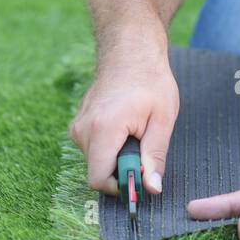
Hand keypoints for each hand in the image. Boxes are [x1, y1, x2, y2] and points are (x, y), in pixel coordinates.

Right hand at [68, 48, 178, 196]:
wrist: (129, 50)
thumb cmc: (150, 80)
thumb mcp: (163, 120)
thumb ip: (155, 156)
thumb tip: (151, 188)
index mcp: (103, 130)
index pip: (99, 180)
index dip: (121, 186)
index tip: (142, 176)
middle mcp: (83, 130)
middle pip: (98, 172)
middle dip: (122, 169)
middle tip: (143, 145)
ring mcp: (77, 126)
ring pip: (96, 161)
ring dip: (117, 157)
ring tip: (135, 131)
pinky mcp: (77, 125)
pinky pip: (93, 149)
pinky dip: (109, 147)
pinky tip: (124, 126)